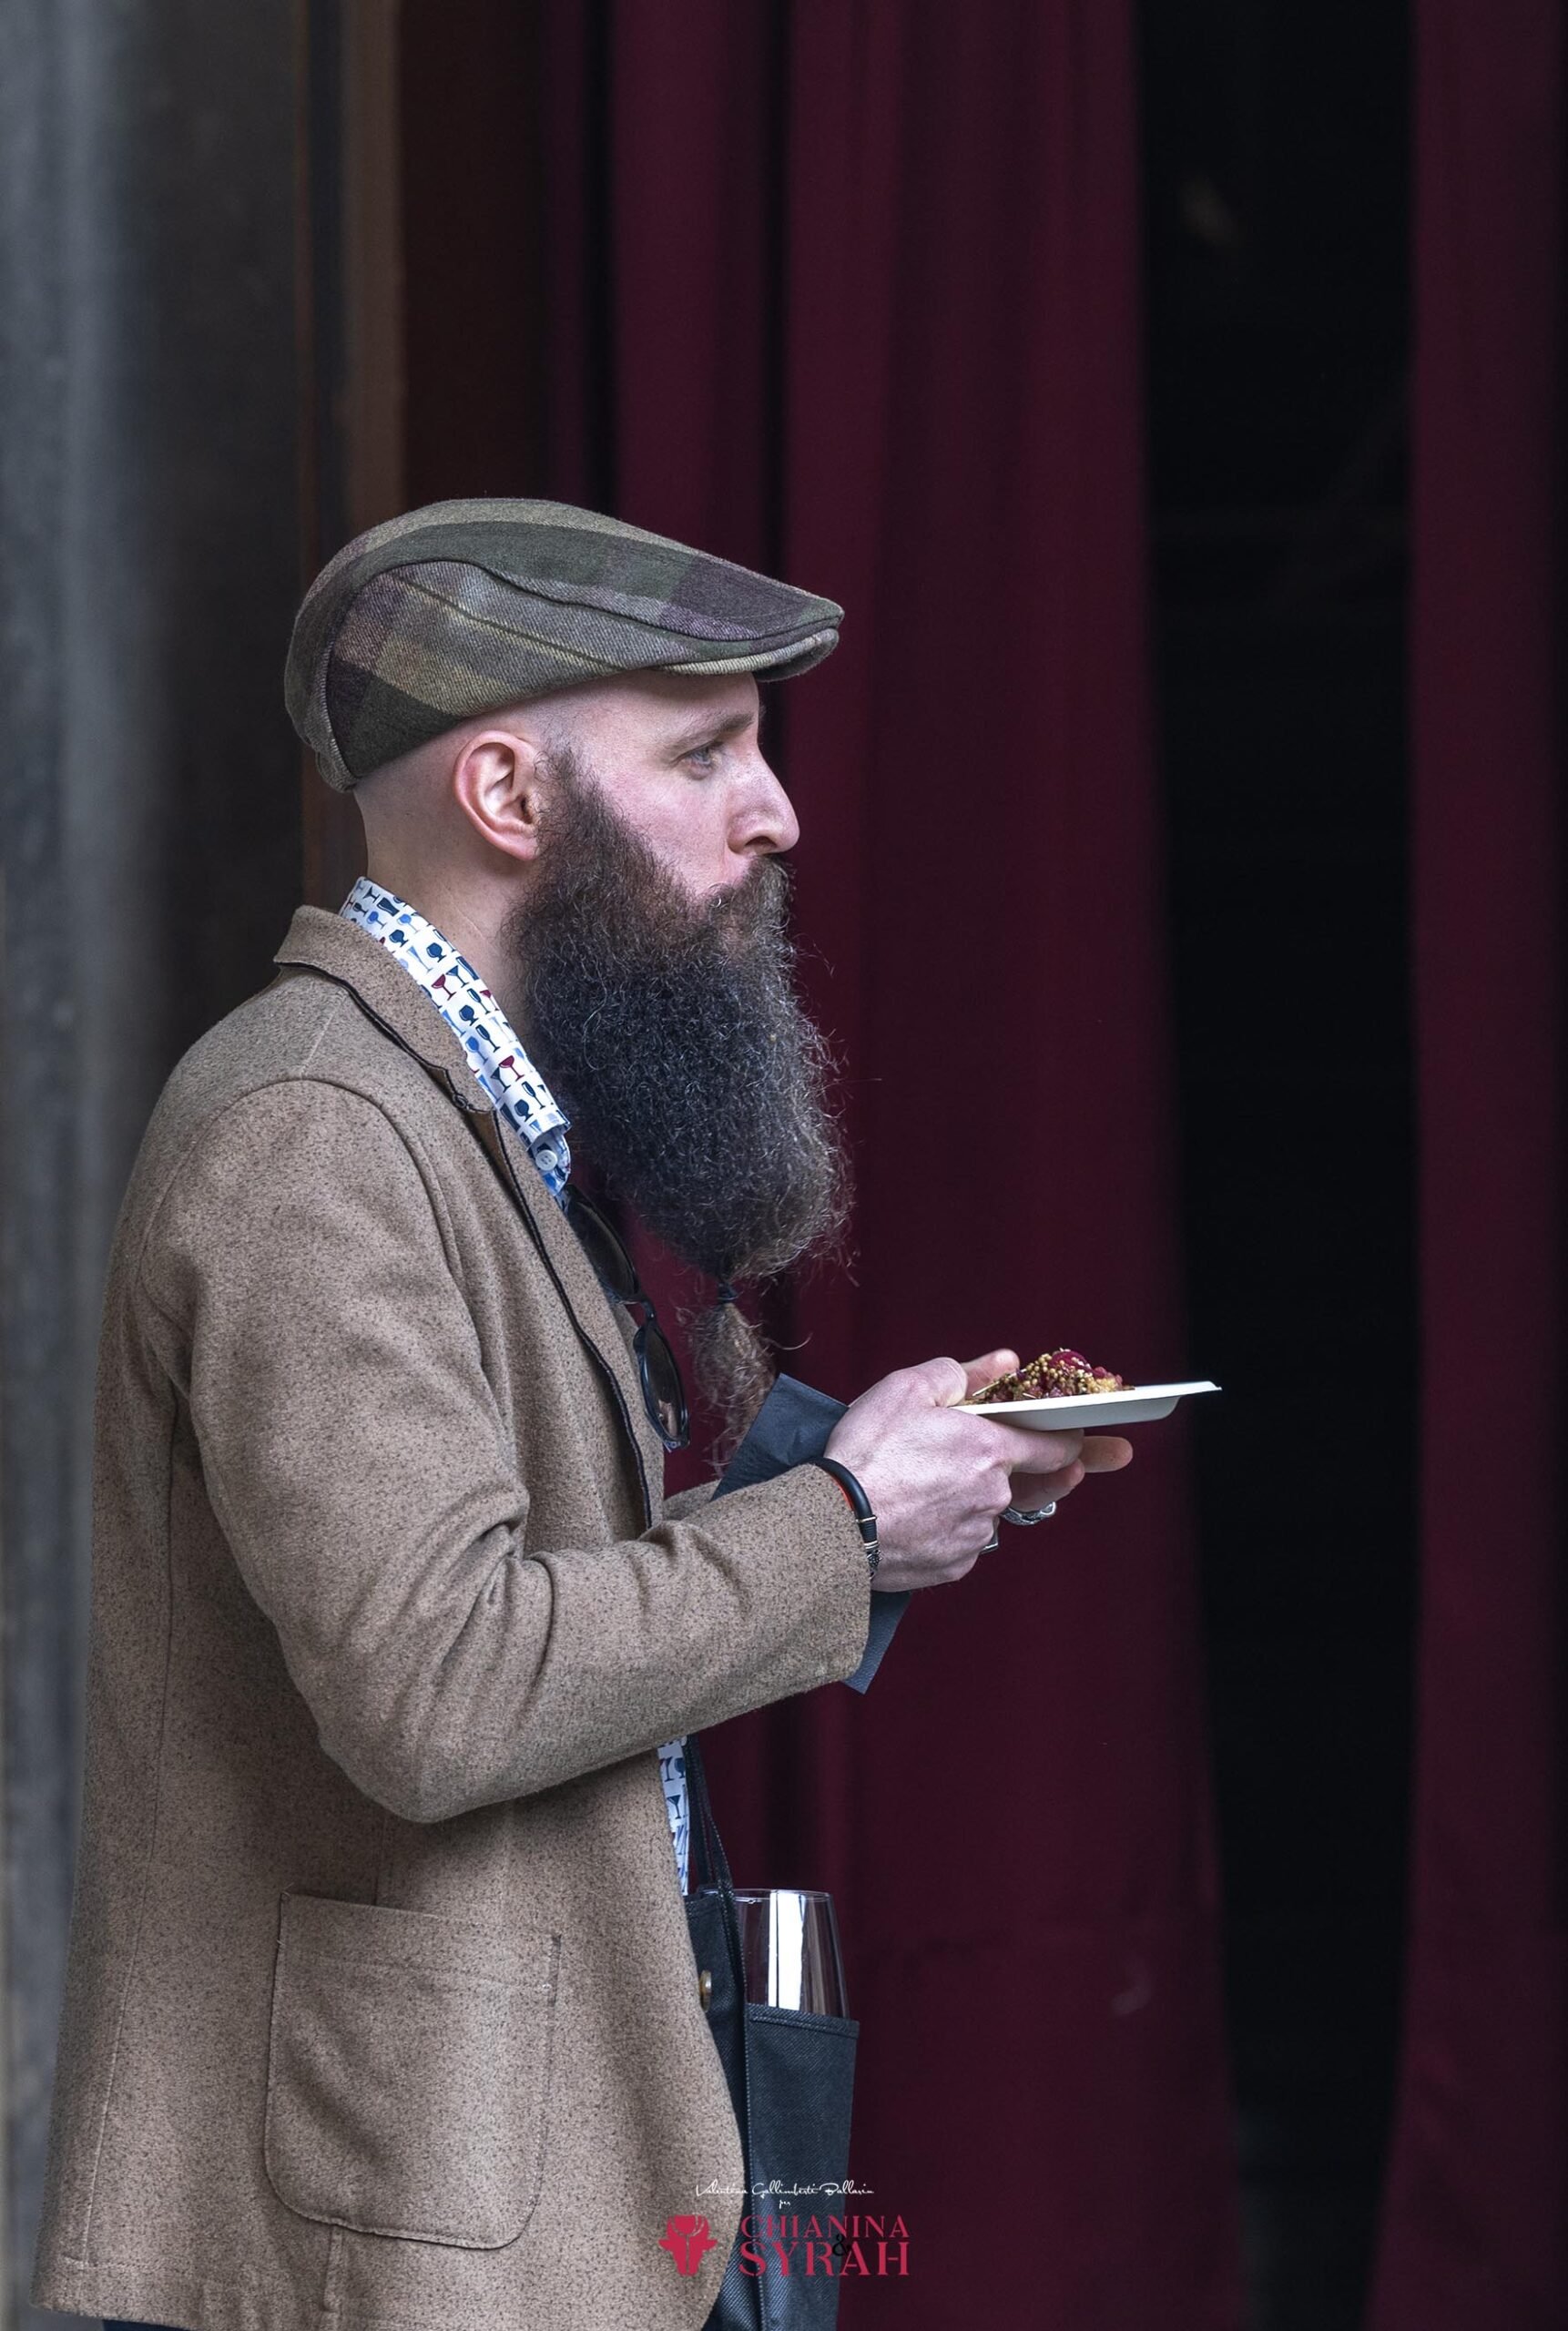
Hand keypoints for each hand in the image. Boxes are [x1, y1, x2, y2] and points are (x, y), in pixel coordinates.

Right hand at [823, 1349, 1129, 1592]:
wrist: (833, 1523)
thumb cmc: (867, 1453)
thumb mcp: (907, 1390)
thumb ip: (963, 1373)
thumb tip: (1005, 1363)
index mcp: (990, 1449)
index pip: (1055, 1447)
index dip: (1074, 1443)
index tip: (1085, 1443)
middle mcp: (993, 1496)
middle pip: (1025, 1483)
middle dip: (1015, 1471)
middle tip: (1002, 1466)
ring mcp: (975, 1534)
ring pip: (989, 1512)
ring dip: (973, 1498)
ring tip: (925, 1486)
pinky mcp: (953, 1565)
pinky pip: (963, 1541)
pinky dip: (949, 1527)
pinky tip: (917, 1514)